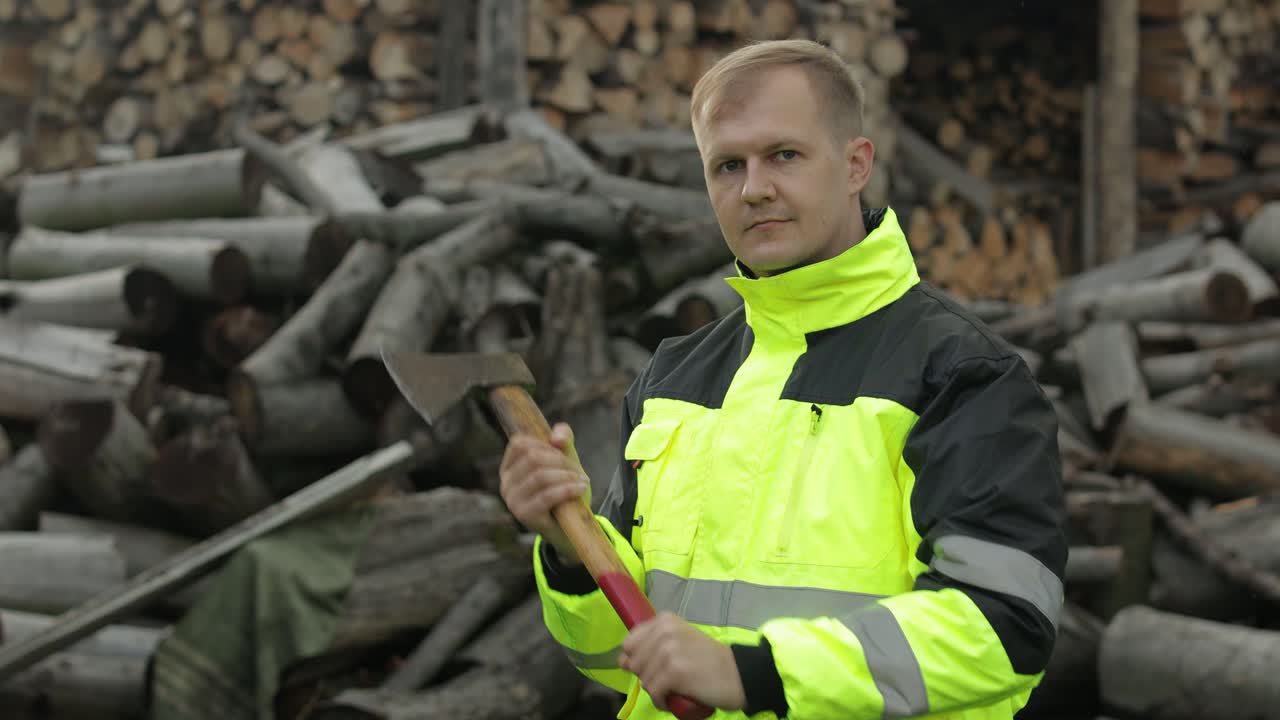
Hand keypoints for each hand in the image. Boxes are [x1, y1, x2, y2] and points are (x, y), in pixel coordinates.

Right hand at [498, 422, 590, 563]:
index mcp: (509, 467)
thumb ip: (563, 441)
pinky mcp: (525, 515)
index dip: (544, 444)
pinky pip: (546, 496)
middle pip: (532, 458)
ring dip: (566, 476)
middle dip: (560, 461)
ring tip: (582, 481)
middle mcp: (505, 484)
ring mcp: (512, 501)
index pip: (519, 444)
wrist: (570, 527)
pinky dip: (567, 489)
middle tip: (577, 471)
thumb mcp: (565, 461)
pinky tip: (580, 488)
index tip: (563, 453)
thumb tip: (557, 436)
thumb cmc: (564, 490)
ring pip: (540, 476)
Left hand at [619, 612, 746, 712]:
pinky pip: (654, 692)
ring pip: (644, 680)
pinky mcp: (674, 672)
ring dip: (656, 691)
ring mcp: (669, 651)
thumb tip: (621, 661)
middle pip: (634, 663)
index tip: (655, 666)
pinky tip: (673, 699)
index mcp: (665, 620)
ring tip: (674, 690)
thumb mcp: (680, 641)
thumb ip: (652, 645)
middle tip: (669, 680)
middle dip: (648, 676)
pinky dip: (661, 701)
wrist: (738, 674)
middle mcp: (665, 631)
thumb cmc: (709, 660)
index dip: (638, 658)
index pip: (630, 642)